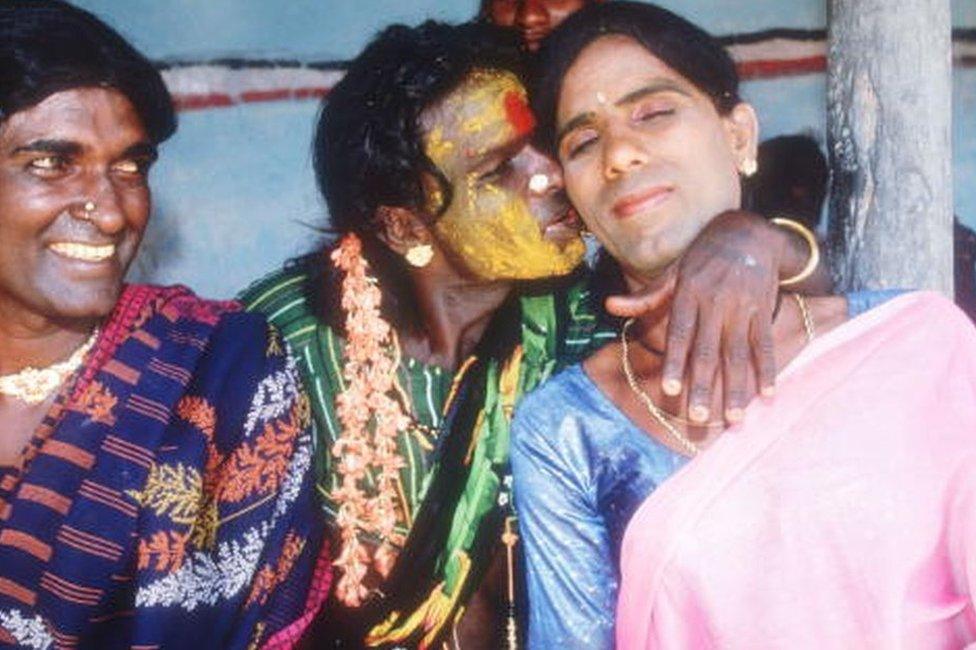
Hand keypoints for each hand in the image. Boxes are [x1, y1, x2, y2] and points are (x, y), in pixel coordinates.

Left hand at [606, 210, 785, 424]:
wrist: (747, 233)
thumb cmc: (702, 258)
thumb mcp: (673, 272)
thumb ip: (645, 297)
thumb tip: (609, 306)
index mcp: (688, 294)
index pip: (680, 334)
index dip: (676, 361)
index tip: (671, 389)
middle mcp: (715, 302)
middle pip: (708, 350)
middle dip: (703, 385)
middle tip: (699, 418)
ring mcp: (741, 307)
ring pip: (738, 353)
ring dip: (737, 387)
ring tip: (734, 418)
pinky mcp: (763, 310)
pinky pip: (764, 343)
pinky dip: (767, 369)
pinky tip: (767, 394)